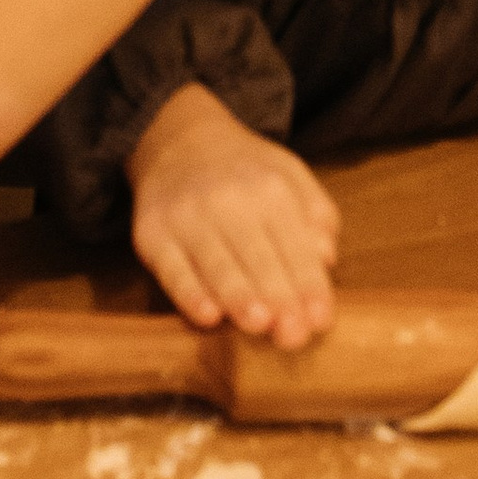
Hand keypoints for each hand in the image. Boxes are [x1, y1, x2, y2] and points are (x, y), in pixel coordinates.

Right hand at [128, 84, 339, 346]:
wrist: (180, 142)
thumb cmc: (247, 173)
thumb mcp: (291, 177)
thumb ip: (317, 215)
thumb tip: (325, 257)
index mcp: (270, 189)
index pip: (295, 245)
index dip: (309, 286)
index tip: (320, 320)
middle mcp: (228, 200)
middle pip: (258, 258)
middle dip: (279, 299)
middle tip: (294, 335)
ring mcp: (187, 217)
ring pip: (217, 264)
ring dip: (238, 296)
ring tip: (258, 325)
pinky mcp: (152, 235)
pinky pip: (172, 269)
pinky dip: (189, 293)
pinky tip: (207, 315)